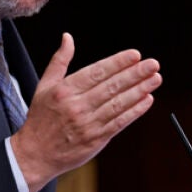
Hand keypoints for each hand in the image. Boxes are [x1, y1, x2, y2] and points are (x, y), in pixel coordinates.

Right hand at [11, 34, 161, 191]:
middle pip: (111, 87)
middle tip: (153, 64)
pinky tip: (147, 100)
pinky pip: (120, 123)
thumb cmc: (41, 118)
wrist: (36, 154)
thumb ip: (59, 61)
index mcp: (64, 91)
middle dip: (135, 74)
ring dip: (140, 90)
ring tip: (155, 79)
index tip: (136, 55)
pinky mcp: (96, 140)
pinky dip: (135, 111)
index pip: (96, 72)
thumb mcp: (44, 86)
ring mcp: (88, 124)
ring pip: (119, 104)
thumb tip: (67, 37)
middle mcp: (77, 107)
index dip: (118, 63)